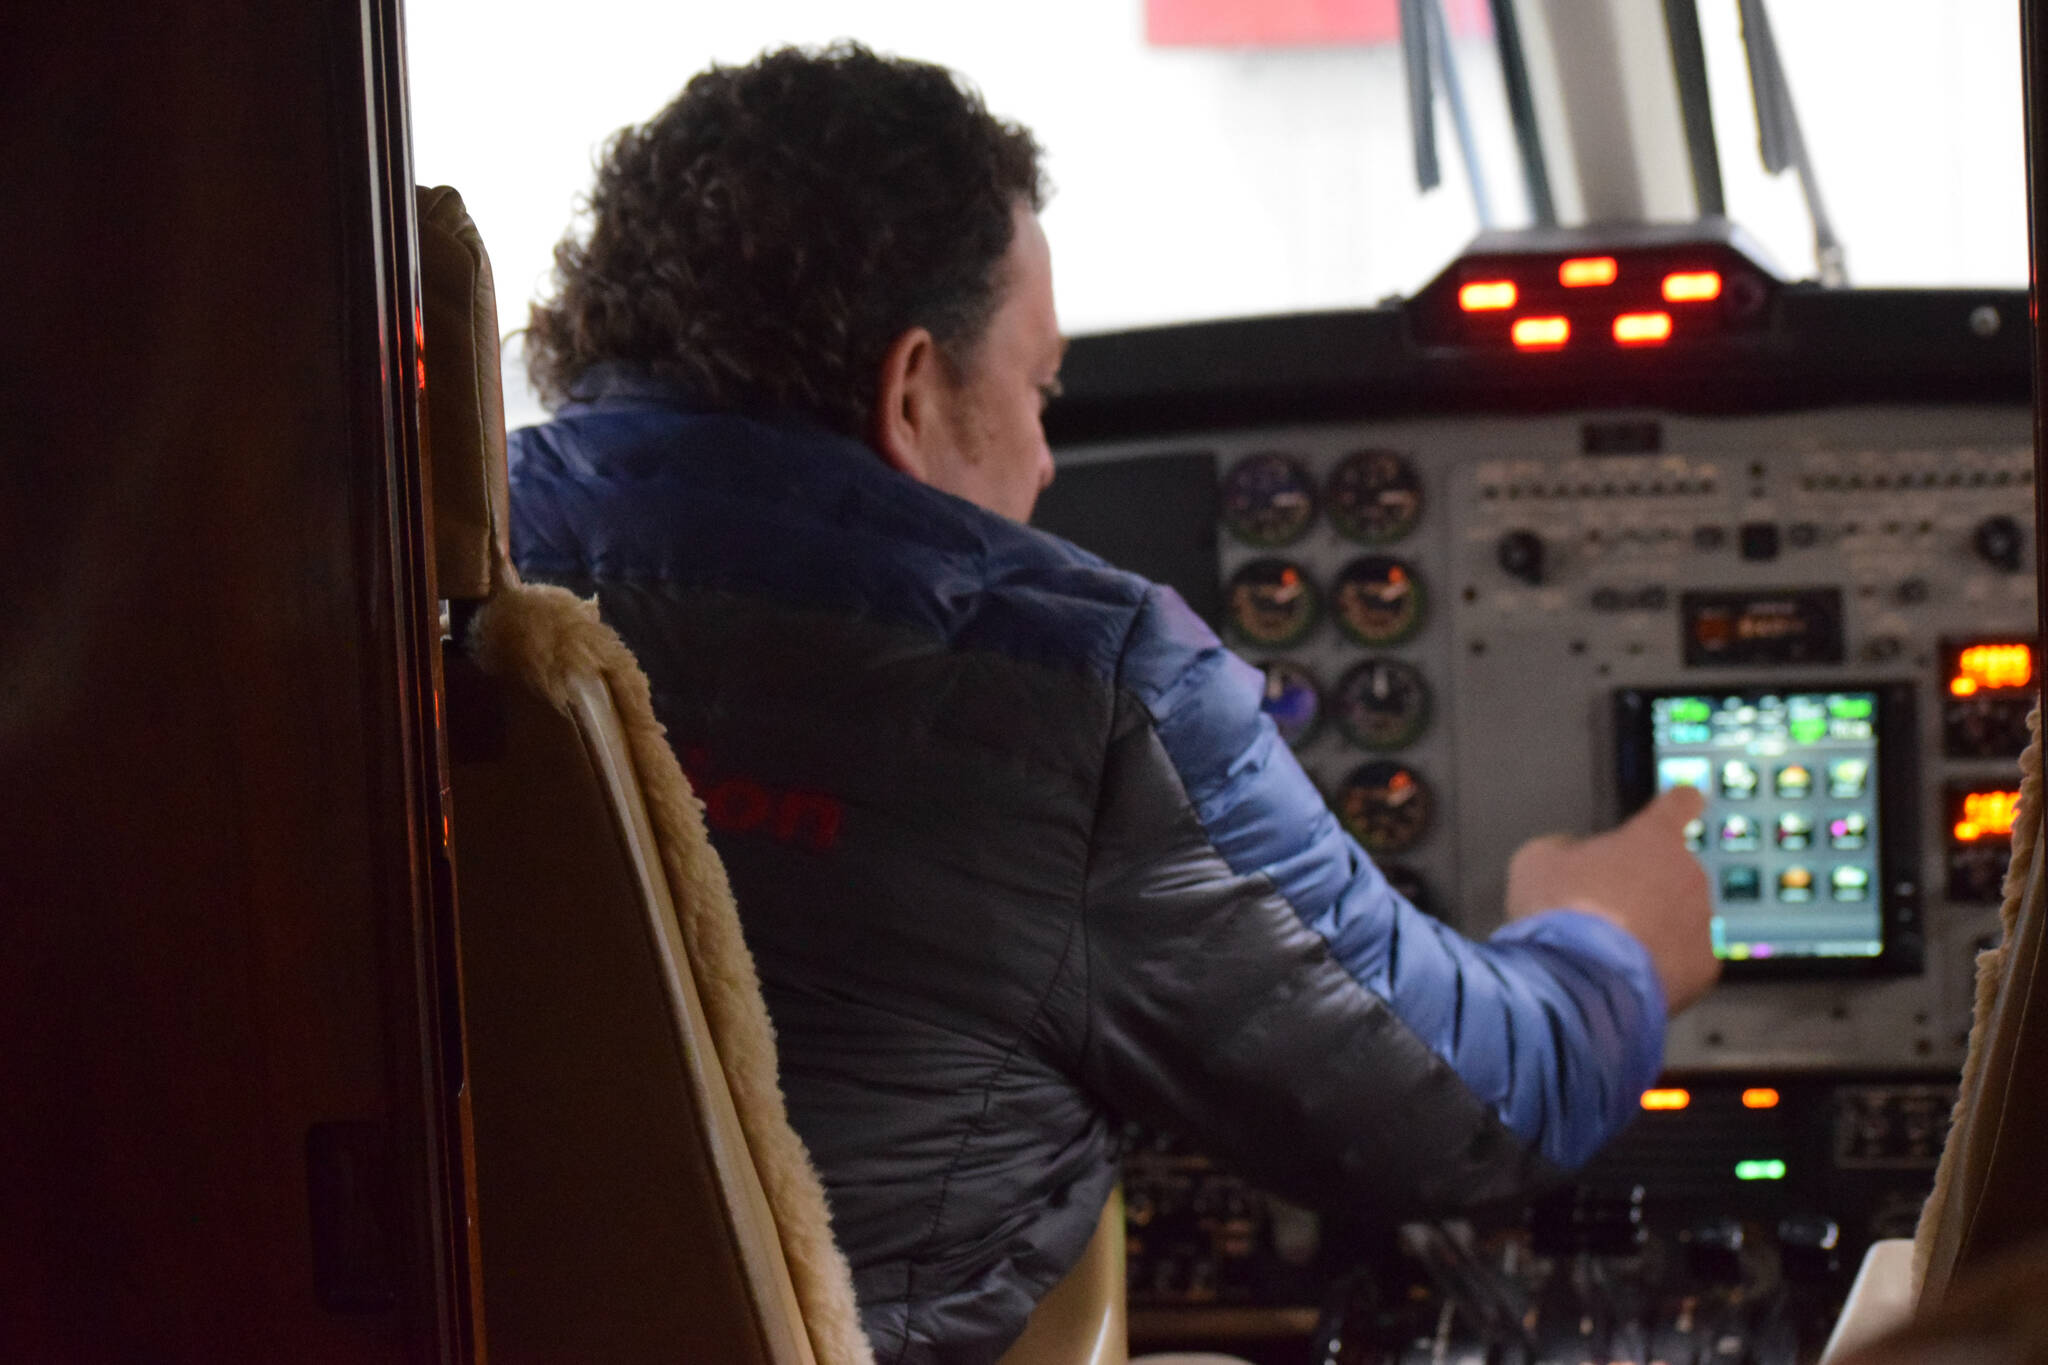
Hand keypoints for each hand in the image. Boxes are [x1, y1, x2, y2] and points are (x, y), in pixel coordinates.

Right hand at [1505, 785, 1719, 1014]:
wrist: (1579, 980)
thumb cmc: (1558, 914)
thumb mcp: (1537, 860)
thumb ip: (1566, 847)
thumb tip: (1572, 855)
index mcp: (1652, 838)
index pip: (1678, 805)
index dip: (1679, 803)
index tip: (1687, 800)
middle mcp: (1687, 874)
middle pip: (1672, 872)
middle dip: (1645, 887)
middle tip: (1605, 909)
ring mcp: (1701, 920)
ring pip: (1680, 917)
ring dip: (1653, 927)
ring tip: (1609, 949)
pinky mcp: (1704, 966)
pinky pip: (1684, 959)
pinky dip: (1661, 965)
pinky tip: (1625, 972)